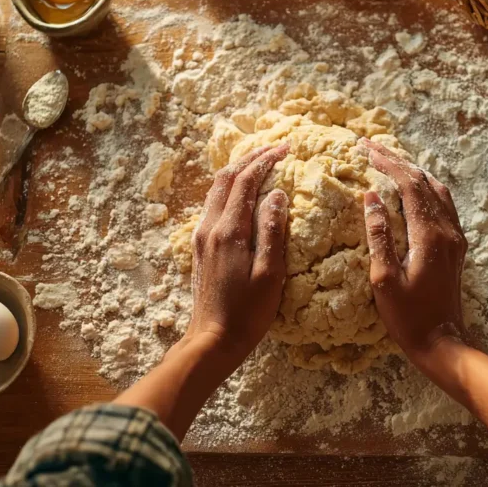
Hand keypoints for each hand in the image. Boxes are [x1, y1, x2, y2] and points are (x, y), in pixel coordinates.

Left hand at [184, 143, 289, 362]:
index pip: (246, 181)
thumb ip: (273, 230)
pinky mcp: (201, 247)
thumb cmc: (247, 312)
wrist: (212, 339)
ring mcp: (202, 237)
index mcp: (228, 231)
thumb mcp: (270, 273)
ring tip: (260, 163)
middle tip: (275, 148)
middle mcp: (210, 228)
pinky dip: (230, 189)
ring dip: (238, 171)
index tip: (286, 148)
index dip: (266, 160)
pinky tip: (243, 194)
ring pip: (217, 190)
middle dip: (251, 158)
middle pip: (226, 178)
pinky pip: (214, 205)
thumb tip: (277, 194)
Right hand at [361, 138, 467, 363]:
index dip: (387, 163)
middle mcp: (447, 231)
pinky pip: (443, 206)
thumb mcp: (384, 279)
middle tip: (372, 147)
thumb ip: (379, 235)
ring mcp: (455, 238)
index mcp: (429, 236)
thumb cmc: (407, 317)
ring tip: (389, 162)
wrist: (441, 342)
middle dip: (397, 161)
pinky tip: (412, 190)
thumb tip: (371, 198)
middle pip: (424, 182)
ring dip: (413, 173)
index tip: (365, 149)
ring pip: (437, 191)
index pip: (409, 185)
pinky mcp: (456, 247)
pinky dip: (425, 189)